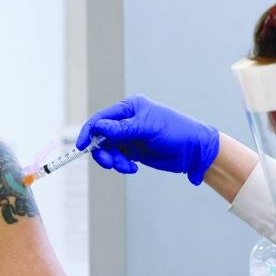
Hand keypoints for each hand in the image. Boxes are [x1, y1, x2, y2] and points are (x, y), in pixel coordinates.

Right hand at [76, 95, 219, 184]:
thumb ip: (122, 129)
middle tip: (109, 163)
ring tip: (126, 167)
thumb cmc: (175, 132)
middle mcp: (127, 121)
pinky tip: (133, 168)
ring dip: (114, 160)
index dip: (89, 132)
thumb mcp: (148, 128)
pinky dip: (122, 165)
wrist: (194, 150)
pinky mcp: (134, 151)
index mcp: (129, 108)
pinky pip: (118, 158)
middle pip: (101, 137)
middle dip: (103, 151)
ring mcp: (130, 137)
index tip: (82, 146)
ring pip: (109, 150)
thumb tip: (98, 127)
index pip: (101, 118)